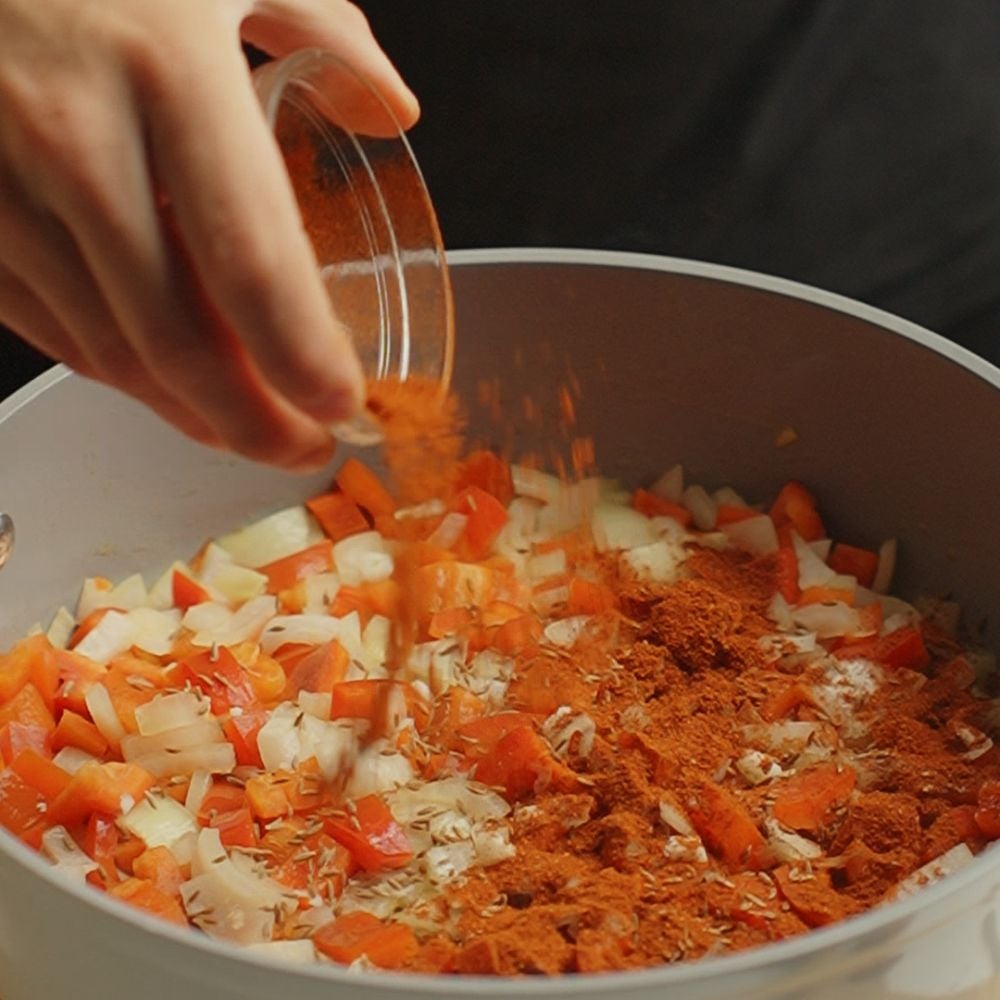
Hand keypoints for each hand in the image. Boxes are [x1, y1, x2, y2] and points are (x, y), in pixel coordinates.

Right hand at [0, 0, 417, 468]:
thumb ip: (322, 29)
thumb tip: (389, 108)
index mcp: (168, 73)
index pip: (253, 269)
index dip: (303, 362)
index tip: (343, 404)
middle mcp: (77, 140)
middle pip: (177, 341)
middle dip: (251, 425)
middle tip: (301, 447)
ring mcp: (2, 183)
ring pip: (107, 350)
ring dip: (186, 411)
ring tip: (244, 427)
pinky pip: (48, 325)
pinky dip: (115, 371)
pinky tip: (163, 382)